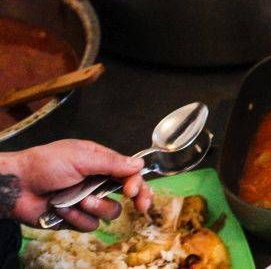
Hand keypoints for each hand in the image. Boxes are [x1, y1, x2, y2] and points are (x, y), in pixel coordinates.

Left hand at [0, 140, 151, 229]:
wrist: (17, 186)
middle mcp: (98, 182)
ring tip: (76, 200)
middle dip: (137, 198)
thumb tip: (139, 164)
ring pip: (109, 212)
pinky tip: (61, 209)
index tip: (134, 191)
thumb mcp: (81, 157)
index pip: (129, 173)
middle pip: (128, 194)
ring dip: (95, 207)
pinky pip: (89, 224)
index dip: (137, 182)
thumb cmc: (46, 164)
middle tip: (142, 206)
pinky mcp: (75, 219)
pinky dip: (75, 217)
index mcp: (101, 163)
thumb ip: (111, 163)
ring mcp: (87, 201)